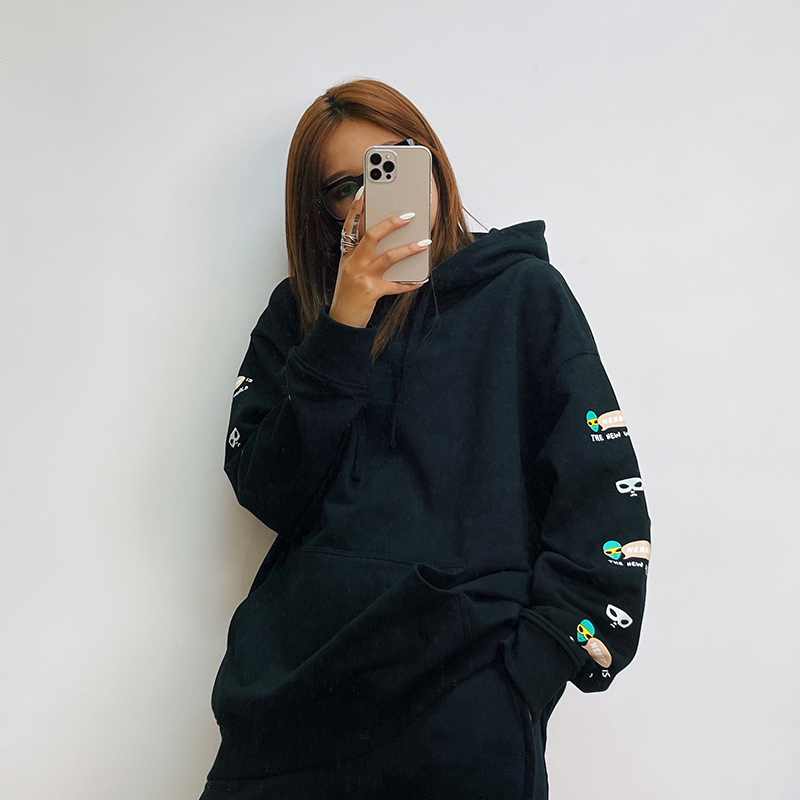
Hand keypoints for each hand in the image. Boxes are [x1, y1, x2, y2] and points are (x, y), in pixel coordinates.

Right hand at [330, 187, 430, 327]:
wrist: (342, 319)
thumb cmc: (349, 293)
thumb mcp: (351, 269)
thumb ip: (365, 255)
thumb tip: (391, 241)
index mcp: (347, 254)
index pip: (350, 226)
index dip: (356, 208)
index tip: (364, 191)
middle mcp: (353, 262)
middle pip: (371, 236)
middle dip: (390, 223)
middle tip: (408, 215)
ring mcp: (362, 277)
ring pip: (388, 257)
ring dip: (409, 249)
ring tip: (425, 242)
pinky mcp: (372, 291)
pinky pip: (396, 285)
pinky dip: (410, 283)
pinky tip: (421, 279)